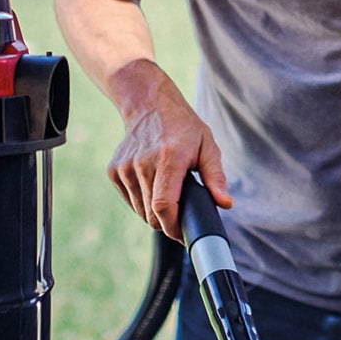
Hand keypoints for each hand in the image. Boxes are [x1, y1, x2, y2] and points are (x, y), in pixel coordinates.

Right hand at [106, 61, 232, 239]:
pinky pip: (130, 201)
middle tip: (181, 215)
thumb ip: (216, 177)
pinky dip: (142, 202)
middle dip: (168, 222)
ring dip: (155, 212)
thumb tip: (225, 204)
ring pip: (140, 211)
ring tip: (168, 194)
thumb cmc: (183, 127)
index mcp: (169, 158)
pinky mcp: (115, 171)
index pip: (164, 205)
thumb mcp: (208, 146)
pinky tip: (153, 185)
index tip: (183, 234)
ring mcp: (125, 167)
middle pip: (152, 214)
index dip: (173, 226)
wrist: (149, 105)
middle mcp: (143, 163)